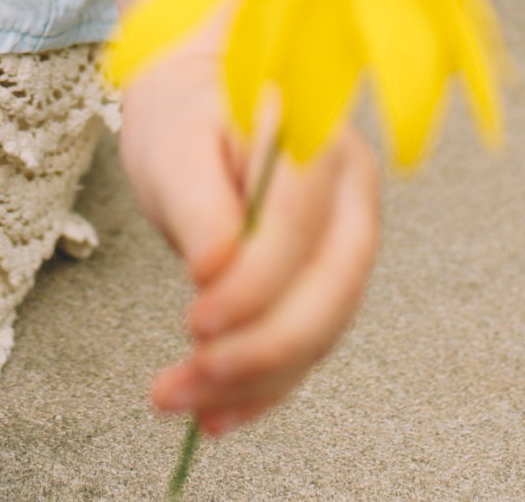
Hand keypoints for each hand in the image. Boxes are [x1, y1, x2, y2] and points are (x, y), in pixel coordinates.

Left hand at [116, 45, 381, 437]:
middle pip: (332, 285)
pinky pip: (308, 345)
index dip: (256, 280)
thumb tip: (214, 268)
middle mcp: (350, 190)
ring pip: (322, 327)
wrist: (201, 111)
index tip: (198, 320)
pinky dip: (263, 388)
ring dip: (254, 379)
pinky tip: (216, 413)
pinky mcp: (330, 281)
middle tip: (191, 378)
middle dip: (262, 348)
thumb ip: (197, 202)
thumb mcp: (174, 146)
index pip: (300, 218)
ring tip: (181, 400)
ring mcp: (349, 238)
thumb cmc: (188, 117)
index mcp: (314, 135)